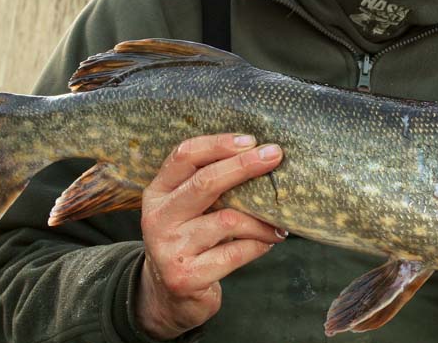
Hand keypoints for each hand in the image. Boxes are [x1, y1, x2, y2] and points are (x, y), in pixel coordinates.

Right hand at [136, 134, 286, 338]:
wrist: (168, 297)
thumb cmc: (190, 241)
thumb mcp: (187, 209)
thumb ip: (209, 185)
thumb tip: (261, 156)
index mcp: (158, 193)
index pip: (184, 156)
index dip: (219, 144)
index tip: (251, 140)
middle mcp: (158, 218)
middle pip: (206, 182)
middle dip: (244, 166)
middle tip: (275, 156)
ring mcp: (169, 248)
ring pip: (228, 220)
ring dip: (262, 219)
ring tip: (279, 223)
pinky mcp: (186, 277)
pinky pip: (235, 252)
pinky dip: (259, 244)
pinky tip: (268, 242)